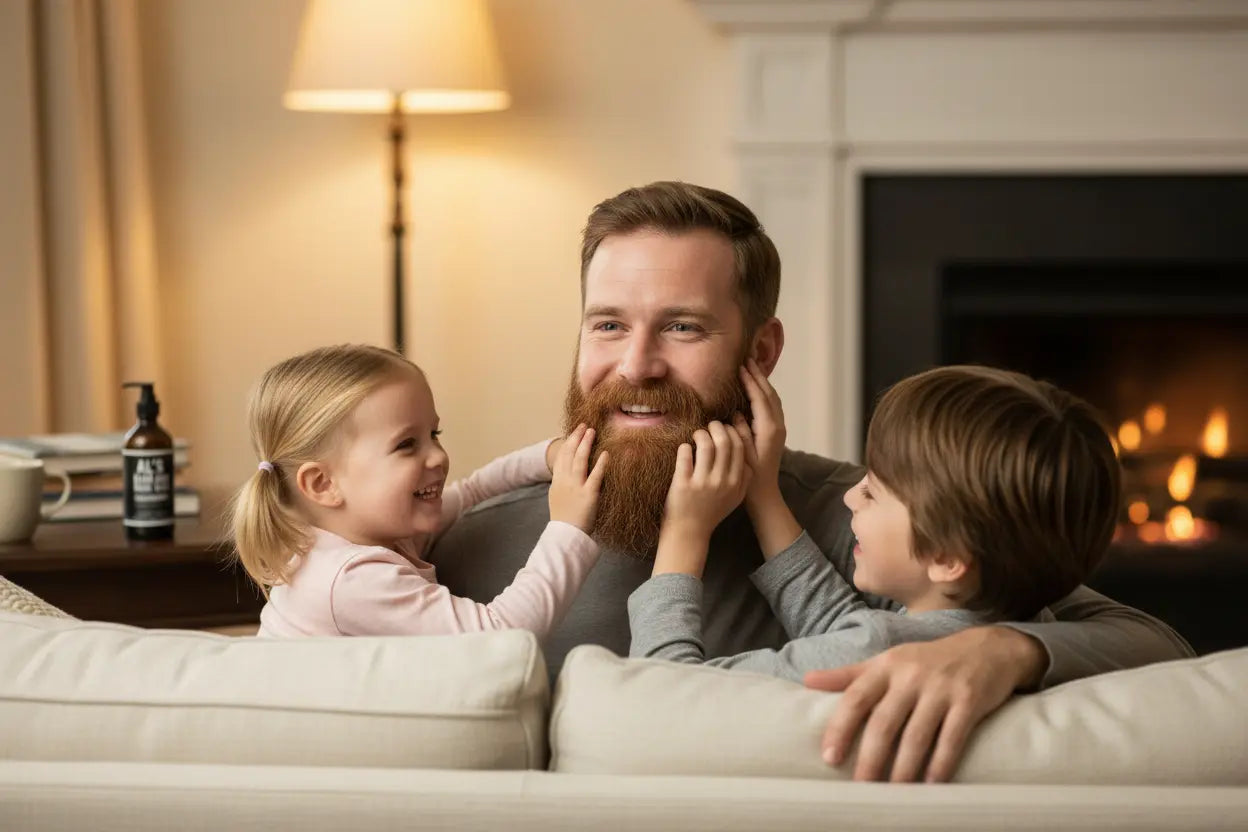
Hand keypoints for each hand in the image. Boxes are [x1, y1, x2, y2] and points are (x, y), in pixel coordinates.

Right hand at [547, 423, 607, 532]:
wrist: (565, 534)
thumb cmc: (564, 519)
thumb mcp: (557, 498)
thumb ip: (562, 484)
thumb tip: (568, 474)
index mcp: (557, 482)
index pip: (562, 457)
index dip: (568, 443)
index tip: (575, 432)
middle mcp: (565, 481)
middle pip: (570, 454)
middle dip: (577, 438)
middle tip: (584, 426)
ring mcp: (576, 487)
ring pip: (580, 460)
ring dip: (586, 444)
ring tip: (592, 432)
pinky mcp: (589, 495)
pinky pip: (595, 476)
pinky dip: (600, 464)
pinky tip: (606, 454)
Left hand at [654, 421, 750, 575]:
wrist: (689, 532)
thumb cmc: (712, 511)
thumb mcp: (735, 498)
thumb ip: (744, 478)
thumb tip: (747, 454)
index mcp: (736, 482)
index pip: (739, 447)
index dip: (732, 432)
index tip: (724, 429)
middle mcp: (721, 481)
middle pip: (724, 442)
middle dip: (717, 427)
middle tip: (710, 426)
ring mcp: (702, 483)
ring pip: (706, 444)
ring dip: (700, 434)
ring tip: (697, 435)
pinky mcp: (682, 484)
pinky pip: (685, 454)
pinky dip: (684, 447)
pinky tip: (685, 449)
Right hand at [733, 360, 799, 557]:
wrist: (764, 494)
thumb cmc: (749, 476)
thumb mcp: (741, 453)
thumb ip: (740, 431)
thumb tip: (736, 412)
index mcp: (769, 430)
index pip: (760, 398)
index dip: (750, 380)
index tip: (741, 366)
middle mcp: (778, 426)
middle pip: (770, 394)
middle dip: (759, 376)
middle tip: (748, 359)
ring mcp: (779, 429)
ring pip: (773, 399)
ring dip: (763, 383)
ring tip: (752, 368)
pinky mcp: (776, 432)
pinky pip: (772, 406)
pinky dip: (765, 393)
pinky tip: (756, 389)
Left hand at [805, 626, 1046, 781]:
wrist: (988, 648)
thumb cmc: (928, 660)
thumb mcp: (887, 660)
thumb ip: (849, 674)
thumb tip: (806, 680)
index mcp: (886, 667)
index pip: (856, 698)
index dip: (840, 727)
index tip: (829, 757)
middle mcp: (910, 676)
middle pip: (884, 722)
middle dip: (871, 758)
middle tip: (861, 788)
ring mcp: (941, 688)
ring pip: (917, 735)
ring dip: (904, 768)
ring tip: (894, 794)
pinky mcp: (969, 701)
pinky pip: (952, 737)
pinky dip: (941, 763)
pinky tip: (932, 784)